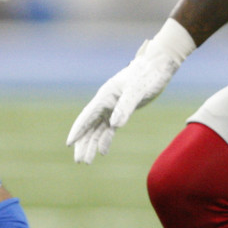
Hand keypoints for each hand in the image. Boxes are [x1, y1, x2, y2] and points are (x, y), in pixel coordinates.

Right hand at [67, 19, 194, 163]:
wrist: (159, 66)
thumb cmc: (147, 75)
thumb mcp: (137, 91)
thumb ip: (125, 107)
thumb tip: (114, 126)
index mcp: (106, 95)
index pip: (87, 116)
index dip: (78, 130)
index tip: (69, 143)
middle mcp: (106, 101)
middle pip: (89, 125)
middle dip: (83, 142)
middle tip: (79, 160)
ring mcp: (113, 106)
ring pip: (98, 128)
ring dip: (92, 144)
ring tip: (87, 161)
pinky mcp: (122, 110)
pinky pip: (109, 128)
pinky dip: (105, 139)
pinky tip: (103, 151)